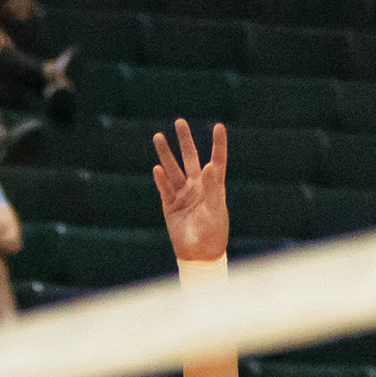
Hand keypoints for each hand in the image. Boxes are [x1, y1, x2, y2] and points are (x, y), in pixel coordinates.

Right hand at [153, 119, 228, 261]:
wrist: (199, 254)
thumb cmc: (214, 232)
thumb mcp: (216, 209)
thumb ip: (213, 187)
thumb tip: (210, 165)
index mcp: (213, 187)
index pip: (216, 161)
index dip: (218, 144)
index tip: (219, 127)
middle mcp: (197, 187)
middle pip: (190, 158)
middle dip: (185, 141)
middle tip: (179, 122)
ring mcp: (183, 195)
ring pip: (173, 170)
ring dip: (165, 154)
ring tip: (158, 136)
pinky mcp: (170, 205)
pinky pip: (164, 188)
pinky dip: (160, 179)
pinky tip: (156, 168)